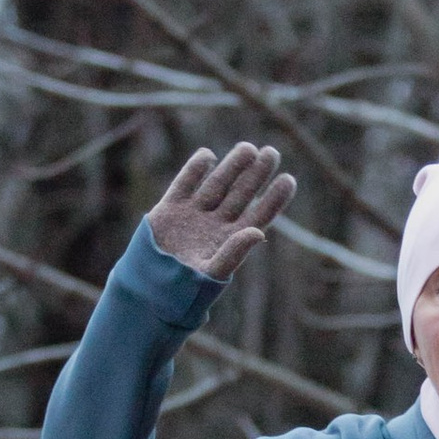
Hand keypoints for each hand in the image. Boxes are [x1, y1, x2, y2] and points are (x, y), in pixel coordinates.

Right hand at [147, 141, 295, 281]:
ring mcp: (193, 214)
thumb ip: (235, 252)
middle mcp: (215, 224)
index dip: (274, 198)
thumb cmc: (185, 290)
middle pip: (240, 194)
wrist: (149, 290)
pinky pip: (185, 184)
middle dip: (256, 174)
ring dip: (232, 166)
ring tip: (248, 148)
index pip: (259, 214)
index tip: (289, 179)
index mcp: (232, 239)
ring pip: (217, 185)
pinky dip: (195, 170)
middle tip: (272, 153)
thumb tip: (258, 232)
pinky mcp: (170, 209)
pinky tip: (208, 155)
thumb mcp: (214, 273)